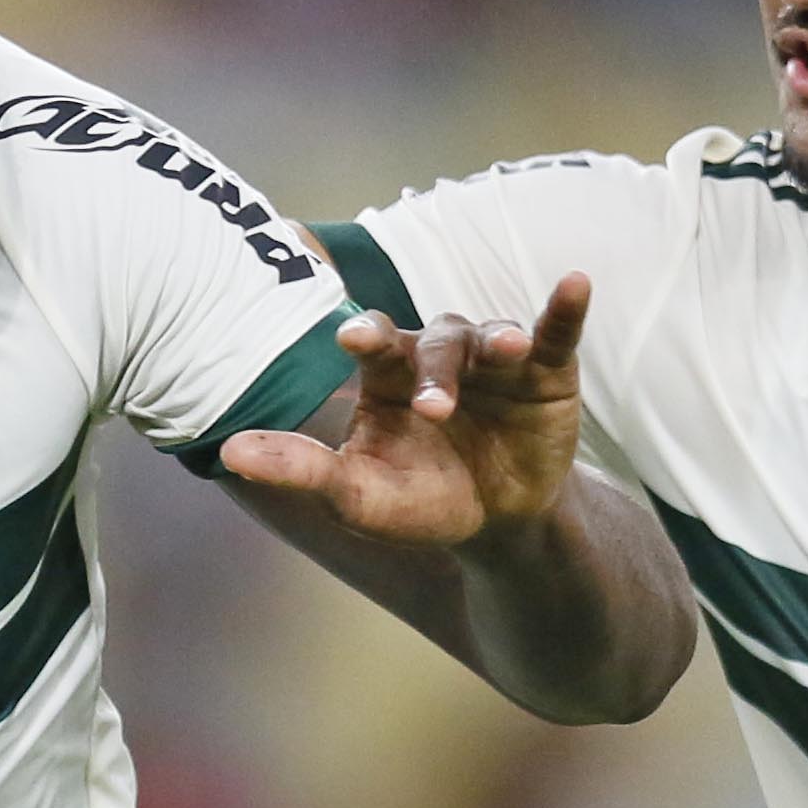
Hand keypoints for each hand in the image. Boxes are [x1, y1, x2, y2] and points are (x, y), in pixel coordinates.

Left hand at [215, 274, 594, 548]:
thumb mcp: (358, 497)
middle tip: (435, 409)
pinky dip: (565, 307)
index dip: (366, 334)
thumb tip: (230, 451)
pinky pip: (556, 329)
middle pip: (434, 342)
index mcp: (388, 374)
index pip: (375, 342)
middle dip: (436, 370)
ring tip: (507, 354)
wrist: (498, 525)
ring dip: (497, 342)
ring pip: (489, 334)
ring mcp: (494, 356)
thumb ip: (300, 471)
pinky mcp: (547, 367)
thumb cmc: (420, 502)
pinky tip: (576, 282)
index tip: (353, 339)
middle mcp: (438, 354)